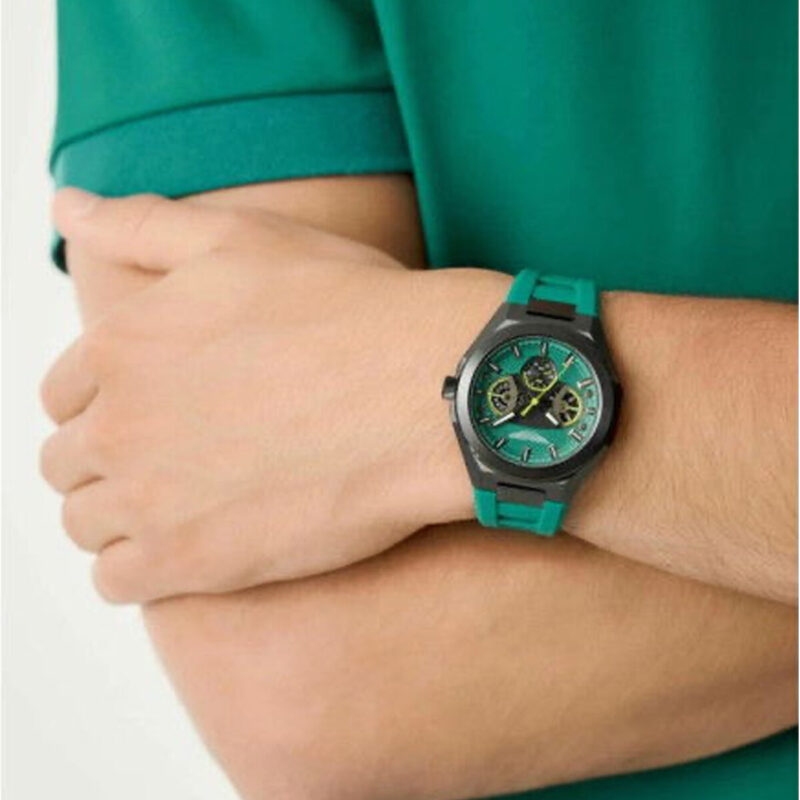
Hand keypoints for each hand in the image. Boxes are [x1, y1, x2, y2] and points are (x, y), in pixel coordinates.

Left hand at [40, 189, 506, 601]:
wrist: (422, 392)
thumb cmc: (347, 311)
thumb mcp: (240, 240)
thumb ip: (142, 226)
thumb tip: (70, 206)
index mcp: (121, 346)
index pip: (62, 394)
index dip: (101, 403)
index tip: (150, 411)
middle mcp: (119, 425)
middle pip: (68, 463)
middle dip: (108, 461)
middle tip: (171, 459)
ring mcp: (151, 499)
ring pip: (86, 524)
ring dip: (119, 517)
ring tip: (179, 505)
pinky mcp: (192, 562)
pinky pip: (117, 581)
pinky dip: (135, 570)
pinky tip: (184, 550)